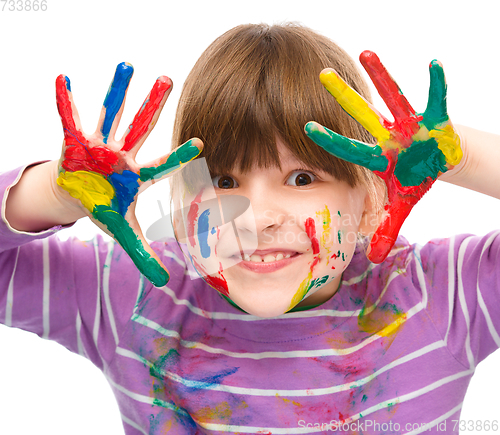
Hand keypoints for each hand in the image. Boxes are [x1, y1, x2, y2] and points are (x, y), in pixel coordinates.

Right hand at [55, 62, 202, 285]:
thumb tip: (165, 283)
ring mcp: (99, 146)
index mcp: (136, 177)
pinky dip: (66, 101)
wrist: (78, 195)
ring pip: (111, 114)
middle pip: (140, 128)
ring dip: (117, 91)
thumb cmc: (104, 208)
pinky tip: (64, 78)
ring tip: (127, 64)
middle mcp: (121, 156)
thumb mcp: (122, 232)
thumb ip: (143, 254)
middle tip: (168, 79)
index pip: (162, 165)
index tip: (201, 145)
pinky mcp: (75, 142)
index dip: (179, 157)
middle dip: (152, 106)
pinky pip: (70, 119)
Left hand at [305, 51, 461, 262]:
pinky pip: (436, 99)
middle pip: (362, 116)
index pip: (349, 149)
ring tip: (366, 52)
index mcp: (378, 159)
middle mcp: (388, 138)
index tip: (305, 127)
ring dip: (382, 77)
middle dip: (344, 97)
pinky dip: (437, 84)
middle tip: (322, 74)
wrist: (436, 163)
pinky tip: (434, 64)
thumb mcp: (400, 206)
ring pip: (393, 98)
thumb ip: (384, 229)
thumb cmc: (413, 180)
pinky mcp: (433, 118)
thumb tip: (372, 259)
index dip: (330, 141)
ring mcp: (409, 125)